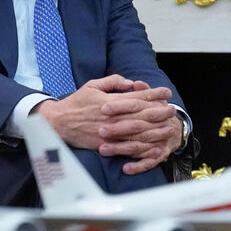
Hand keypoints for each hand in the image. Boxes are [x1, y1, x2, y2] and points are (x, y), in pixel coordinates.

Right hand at [33, 76, 178, 172]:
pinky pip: (127, 148)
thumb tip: (131, 83)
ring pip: (138, 132)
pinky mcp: (107, 146)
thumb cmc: (76, 103)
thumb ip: (113, 82)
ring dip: (156, 130)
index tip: (167, 92)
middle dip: (160, 112)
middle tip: (173, 110)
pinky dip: (143, 149)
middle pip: (142, 115)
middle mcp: (112, 117)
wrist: (57, 123)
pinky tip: (155, 147)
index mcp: (110, 101)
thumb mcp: (92, 85)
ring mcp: (110, 133)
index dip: (154, 94)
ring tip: (169, 127)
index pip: (137, 97)